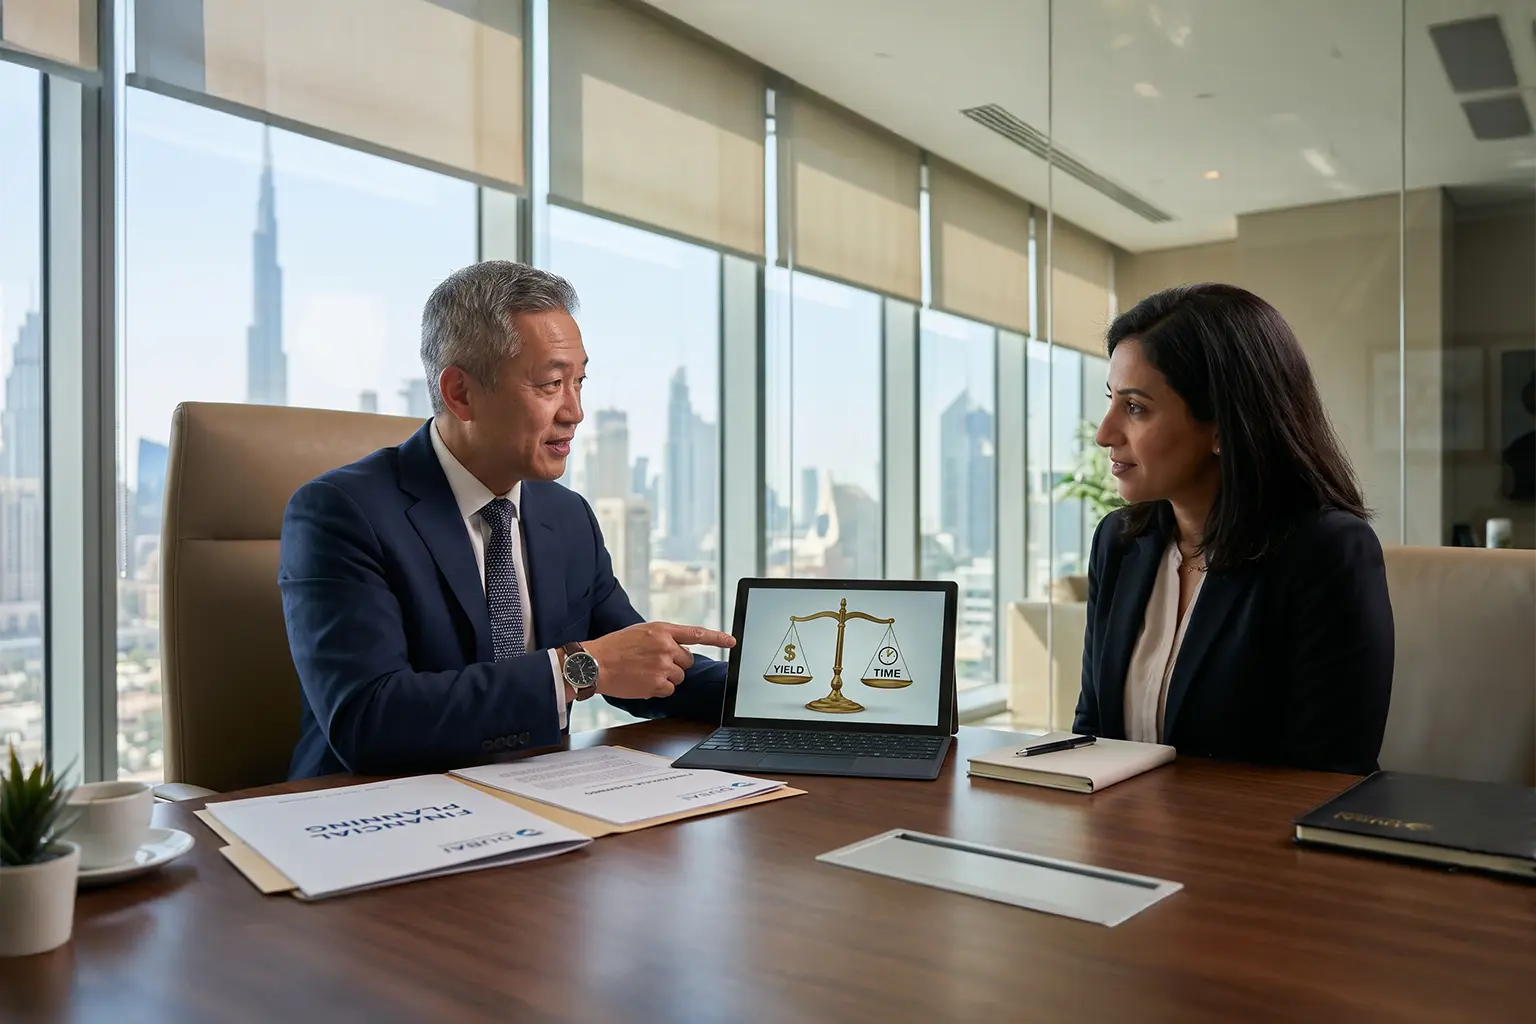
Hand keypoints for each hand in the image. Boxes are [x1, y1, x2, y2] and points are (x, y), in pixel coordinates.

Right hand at [580, 622, 735, 699]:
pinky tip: (642, 682)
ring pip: (679, 677)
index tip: (732, 642)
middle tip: (653, 663)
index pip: (696, 633)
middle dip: (675, 664)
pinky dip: (658, 689)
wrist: (594, 664)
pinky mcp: (657, 684)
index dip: (717, 638)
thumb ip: (662, 637)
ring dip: (666, 678)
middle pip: (687, 661)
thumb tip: (679, 648)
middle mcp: (665, 646)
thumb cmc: (615, 647)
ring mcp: (662, 666)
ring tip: (644, 672)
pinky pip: (669, 690)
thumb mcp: (640, 632)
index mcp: (662, 630)